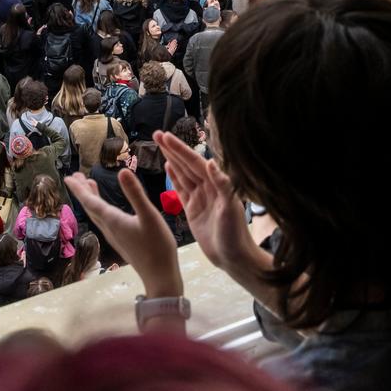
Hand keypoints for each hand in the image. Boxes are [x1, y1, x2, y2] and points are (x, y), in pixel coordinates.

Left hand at [66, 170, 182, 299]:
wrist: (159, 276)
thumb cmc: (157, 247)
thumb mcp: (149, 216)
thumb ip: (136, 193)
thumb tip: (122, 170)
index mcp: (113, 220)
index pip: (91, 201)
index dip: (79, 189)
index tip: (68, 177)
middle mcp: (110, 228)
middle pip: (91, 207)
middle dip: (83, 191)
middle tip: (75, 176)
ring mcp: (115, 236)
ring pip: (97, 215)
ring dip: (92, 199)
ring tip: (90, 185)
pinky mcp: (122, 241)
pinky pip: (105, 221)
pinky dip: (101, 209)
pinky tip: (108, 208)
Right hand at [159, 133, 270, 287]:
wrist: (232, 257)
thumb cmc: (234, 234)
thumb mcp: (229, 209)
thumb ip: (222, 185)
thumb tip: (211, 162)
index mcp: (216, 184)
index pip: (194, 162)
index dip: (180, 149)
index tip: (166, 136)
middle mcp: (208, 187)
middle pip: (186, 164)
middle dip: (172, 149)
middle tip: (156, 134)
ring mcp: (200, 197)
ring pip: (183, 174)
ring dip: (172, 159)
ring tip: (160, 145)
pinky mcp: (193, 209)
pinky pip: (181, 189)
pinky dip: (174, 177)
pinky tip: (168, 166)